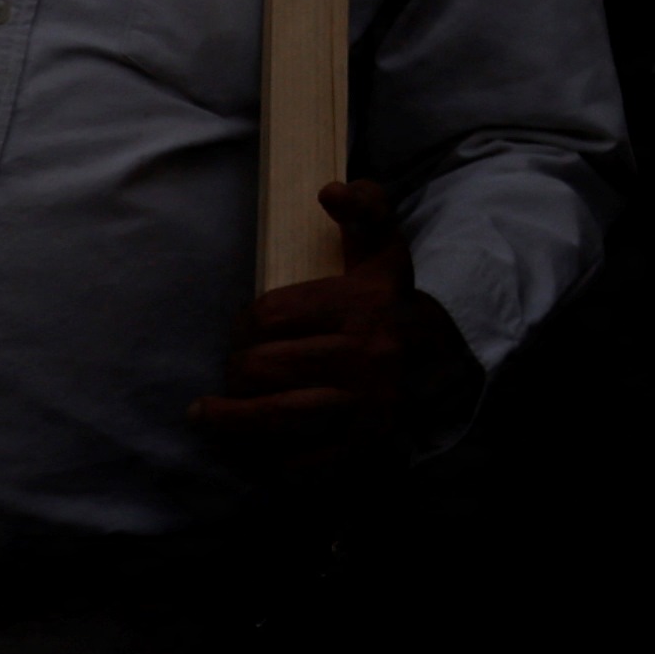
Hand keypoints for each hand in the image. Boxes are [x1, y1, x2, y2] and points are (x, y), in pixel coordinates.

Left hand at [198, 177, 470, 476]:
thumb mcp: (385, 250)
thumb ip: (366, 208)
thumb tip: (329, 191)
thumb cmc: (395, 304)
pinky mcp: (364, 446)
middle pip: (261, 368)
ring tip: (206, 416)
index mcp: (362, 305)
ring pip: (274, 417)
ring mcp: (365, 406)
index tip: (242, 334)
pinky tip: (252, 451)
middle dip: (233, 374)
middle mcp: (366, 356)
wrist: (448, 363)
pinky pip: (301, 461)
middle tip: (230, 376)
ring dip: (229, 421)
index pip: (267, 318)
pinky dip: (269, 461)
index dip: (242, 327)